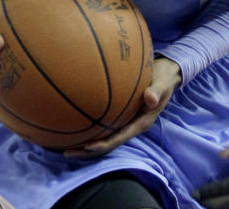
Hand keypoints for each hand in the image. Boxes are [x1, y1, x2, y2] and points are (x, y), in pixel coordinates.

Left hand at [63, 57, 181, 157]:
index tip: (88, 146)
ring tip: (64, 147)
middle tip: (66, 152)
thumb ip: (156, 91)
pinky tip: (73, 128)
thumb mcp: (162, 84)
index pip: (120, 138)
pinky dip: (89, 131)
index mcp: (141, 123)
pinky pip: (103, 128)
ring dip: (85, 145)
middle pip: (108, 144)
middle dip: (88, 151)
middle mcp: (131, 126)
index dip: (104, 144)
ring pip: (103, 139)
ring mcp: (125, 123)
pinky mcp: (120, 117)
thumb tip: (150, 98)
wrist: (165, 76)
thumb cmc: (162, 79)